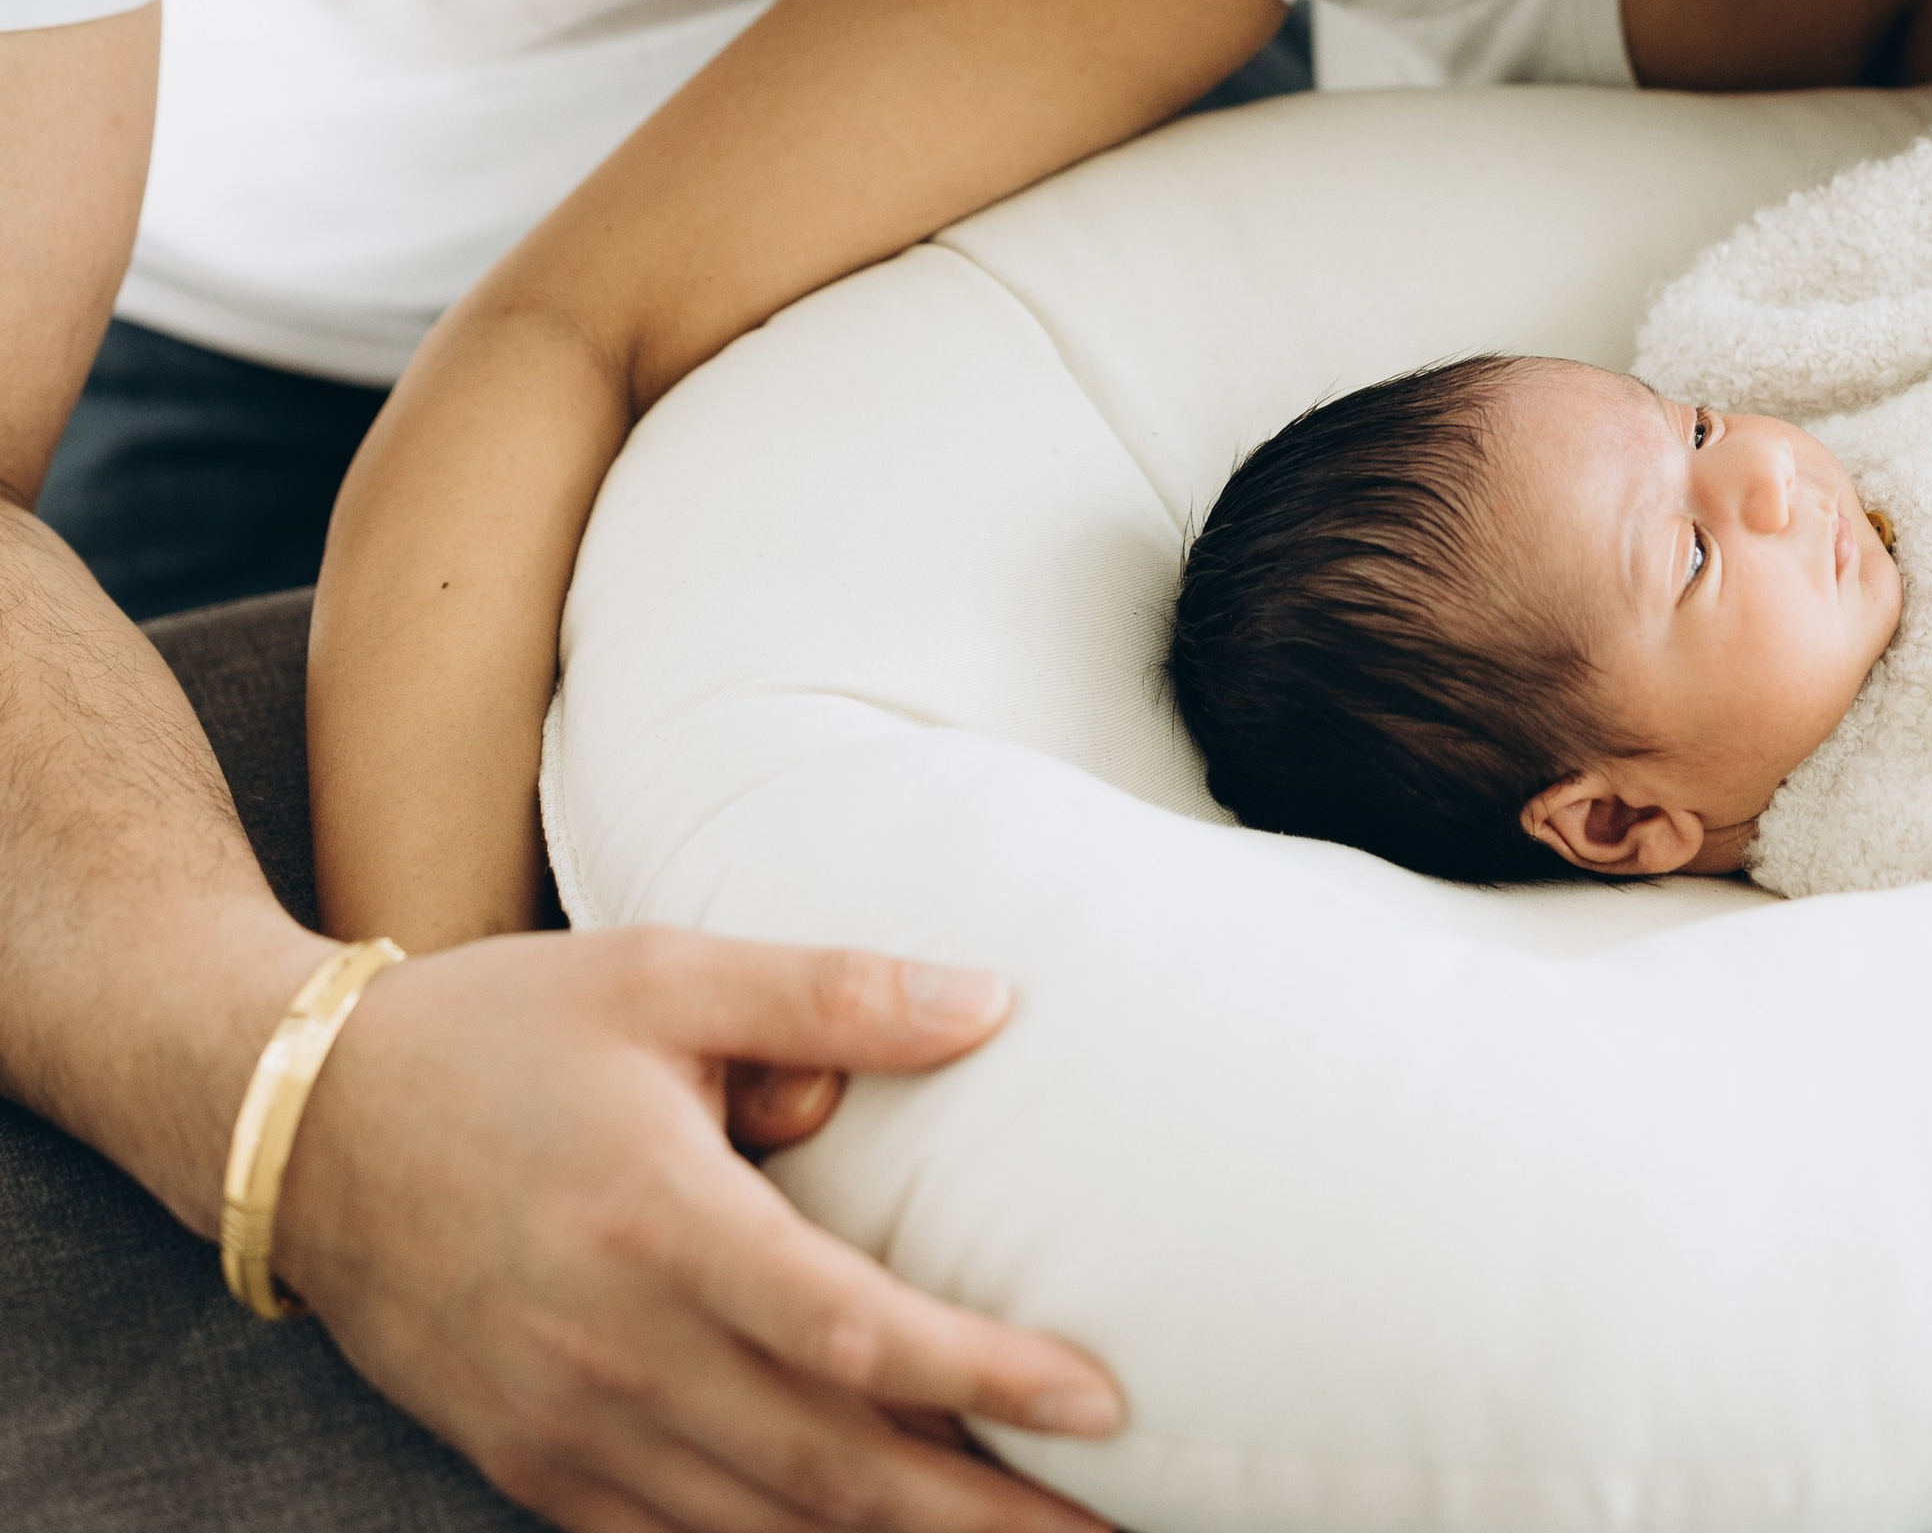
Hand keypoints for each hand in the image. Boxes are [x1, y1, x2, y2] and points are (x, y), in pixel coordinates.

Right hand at [275, 928, 1120, 1532]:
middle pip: (830, 1470)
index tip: (1101, 1401)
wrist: (305, 1127)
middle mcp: (616, 1350)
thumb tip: (992, 1003)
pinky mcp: (534, 1470)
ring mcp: (568, 1430)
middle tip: (1107, 1531)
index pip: (852, 1333)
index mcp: (660, 1220)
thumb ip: (828, 993)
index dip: (985, 1379)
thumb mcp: (664, 974)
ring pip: (762, 1532)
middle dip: (979, 1515)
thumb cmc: (498, 1028)